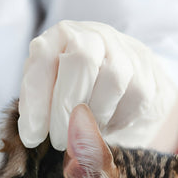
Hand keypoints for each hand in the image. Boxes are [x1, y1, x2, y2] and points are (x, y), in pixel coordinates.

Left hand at [18, 20, 177, 150]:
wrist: (128, 86)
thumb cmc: (78, 89)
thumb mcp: (49, 89)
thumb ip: (37, 104)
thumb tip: (31, 134)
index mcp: (60, 36)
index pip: (44, 58)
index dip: (36, 100)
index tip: (31, 136)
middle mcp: (93, 36)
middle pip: (81, 61)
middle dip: (65, 108)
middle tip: (57, 141)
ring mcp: (124, 52)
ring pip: (112, 78)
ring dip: (93, 116)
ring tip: (80, 135)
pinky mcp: (146, 76)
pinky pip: (133, 98)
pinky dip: (115, 121)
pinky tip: (104, 127)